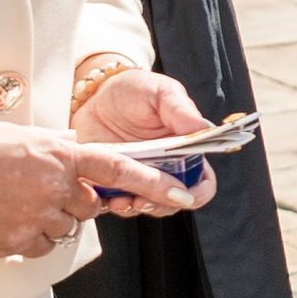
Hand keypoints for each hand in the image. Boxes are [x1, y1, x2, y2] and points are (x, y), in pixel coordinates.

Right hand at [0, 125, 163, 260]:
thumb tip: (76, 145)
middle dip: (76, 201)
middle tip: (41, 191)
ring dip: (52, 219)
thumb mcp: (19, 136)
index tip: (182, 193)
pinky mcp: (20, 243)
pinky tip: (8, 221)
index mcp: (60, 156)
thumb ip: (55, 143)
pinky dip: (33, 237)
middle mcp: (56, 187)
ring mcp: (39, 217)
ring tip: (15, 203)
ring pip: (67, 227)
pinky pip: (44, 246)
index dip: (154, 182)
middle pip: (90, 205)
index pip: (118, 169)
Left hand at [73, 65, 217, 214]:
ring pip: (147, 206)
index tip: (186, 192)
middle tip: (144, 199)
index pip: (203, 182)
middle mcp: (165, 168)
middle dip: (162, 205)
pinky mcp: (113, 182)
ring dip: (138, 208)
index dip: (198, 192)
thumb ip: (180, 109)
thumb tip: (203, 128)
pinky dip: (115, 205)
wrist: (93, 94)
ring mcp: (139, 177)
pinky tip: (108, 197)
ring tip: (123, 199)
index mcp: (185, 150)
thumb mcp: (159, 92)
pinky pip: (118, 203)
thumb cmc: (133, 90)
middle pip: (175, 201)